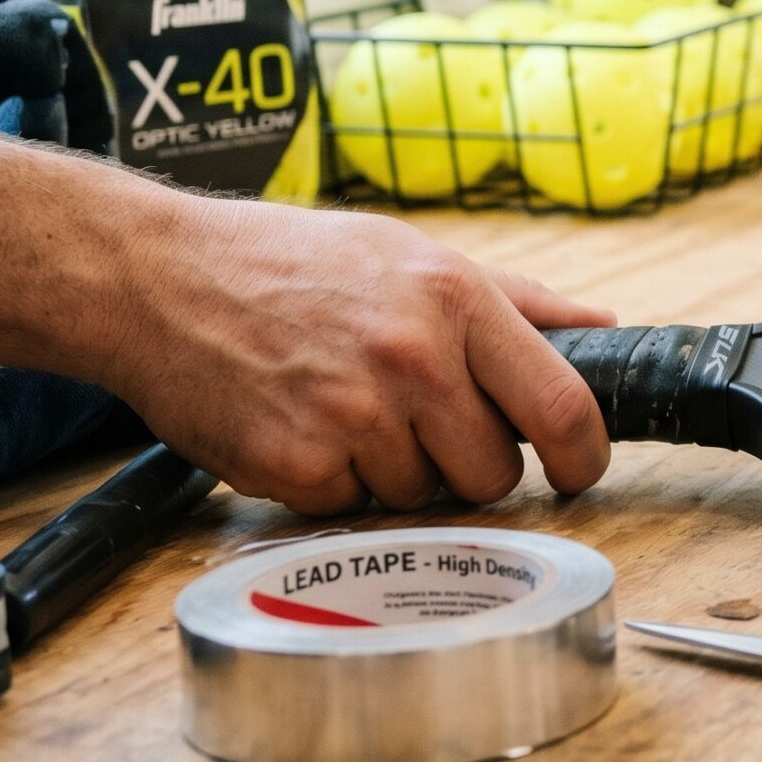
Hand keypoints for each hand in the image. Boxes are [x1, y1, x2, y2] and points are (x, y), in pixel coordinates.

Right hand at [94, 198, 616, 514]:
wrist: (159, 278)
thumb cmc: (292, 262)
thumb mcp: (414, 254)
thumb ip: (517, 301)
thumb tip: (602, 326)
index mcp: (456, 301)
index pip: (562, 406)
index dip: (584, 457)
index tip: (577, 470)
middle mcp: (413, 361)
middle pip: (494, 472)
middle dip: (472, 465)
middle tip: (425, 424)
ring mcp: (353, 418)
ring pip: (423, 496)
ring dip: (397, 470)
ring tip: (348, 406)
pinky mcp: (295, 466)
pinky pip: (351, 508)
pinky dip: (335, 483)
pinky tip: (305, 426)